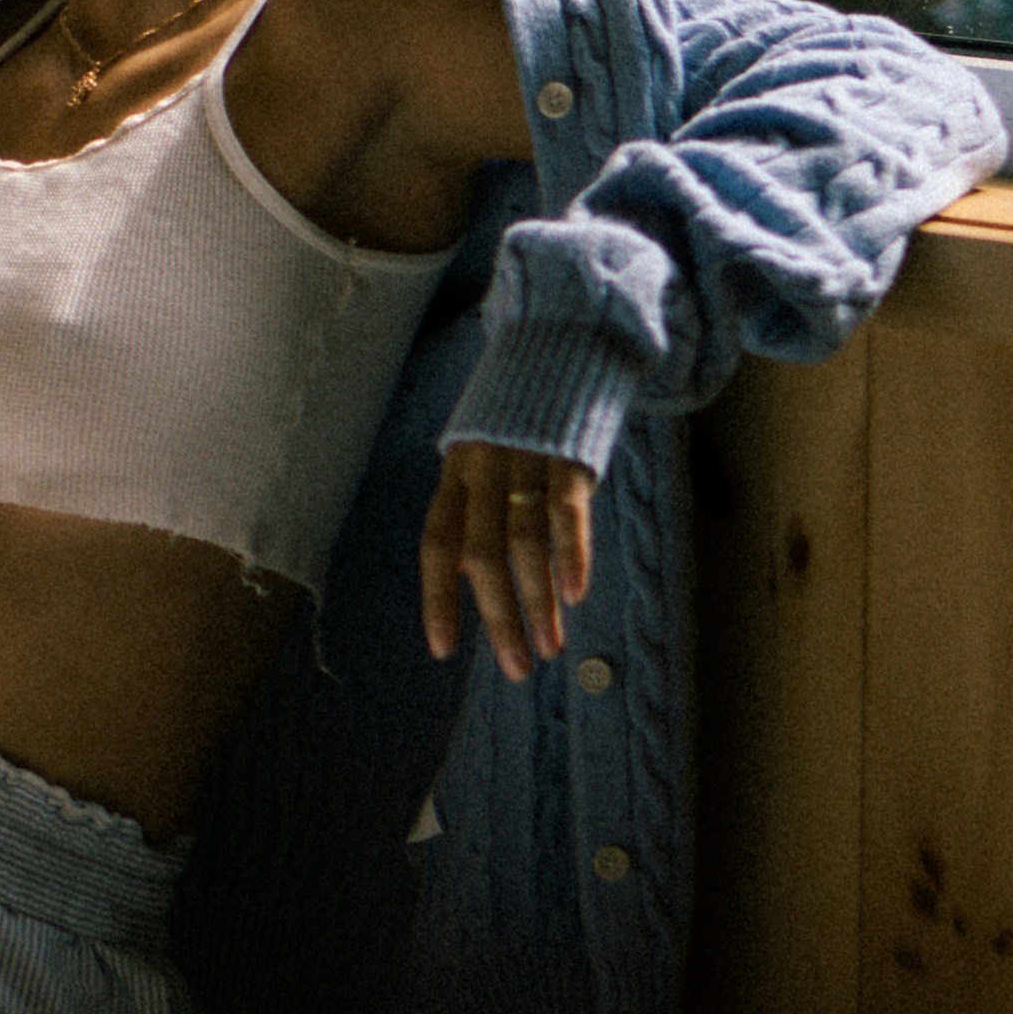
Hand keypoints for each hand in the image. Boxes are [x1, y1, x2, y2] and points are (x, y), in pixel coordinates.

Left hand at [419, 443, 593, 680]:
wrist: (556, 345)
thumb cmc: (514, 423)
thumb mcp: (481, 459)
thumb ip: (478, 512)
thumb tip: (482, 586)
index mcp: (455, 473)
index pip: (437, 542)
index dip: (438, 597)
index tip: (443, 650)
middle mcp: (483, 467)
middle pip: (483, 552)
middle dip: (498, 616)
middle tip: (517, 668)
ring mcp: (526, 458)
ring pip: (525, 540)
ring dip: (538, 601)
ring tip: (548, 648)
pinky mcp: (568, 452)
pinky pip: (566, 510)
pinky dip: (571, 554)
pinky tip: (575, 594)